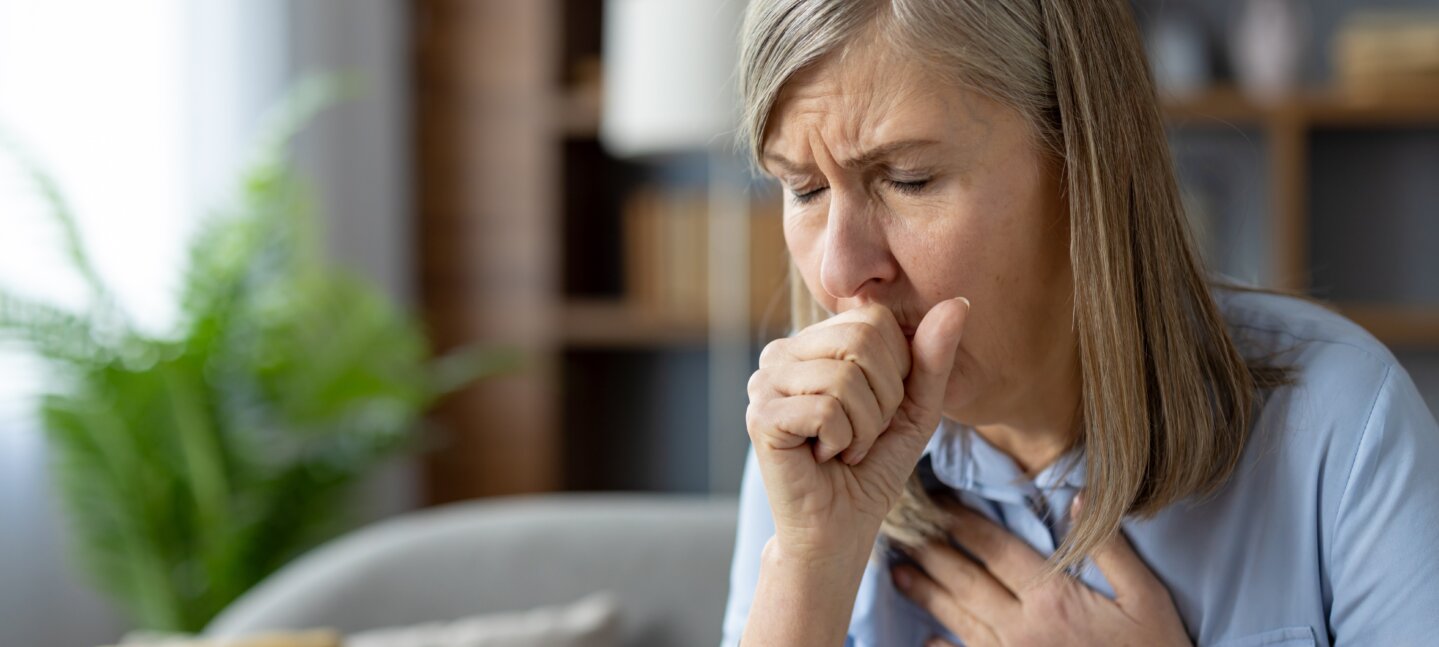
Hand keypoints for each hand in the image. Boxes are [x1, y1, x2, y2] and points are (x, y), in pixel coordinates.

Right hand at [746, 299, 969, 561]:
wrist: (840, 528)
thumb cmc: (872, 466)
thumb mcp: (915, 408)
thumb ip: (933, 357)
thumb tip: (958, 303)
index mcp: (814, 341)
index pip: (874, 320)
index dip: (897, 372)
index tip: (878, 410)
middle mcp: (781, 352)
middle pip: (861, 341)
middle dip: (883, 399)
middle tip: (861, 433)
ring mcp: (764, 382)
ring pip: (845, 379)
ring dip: (863, 428)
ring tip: (843, 447)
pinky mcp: (760, 415)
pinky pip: (826, 410)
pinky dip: (842, 442)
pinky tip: (824, 456)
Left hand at [892, 498, 1191, 646]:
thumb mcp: (1147, 599)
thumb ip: (1111, 550)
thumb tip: (1079, 499)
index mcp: (1052, 598)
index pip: (994, 548)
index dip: (961, 521)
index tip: (936, 500)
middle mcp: (1022, 627)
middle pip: (964, 581)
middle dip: (930, 551)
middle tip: (899, 527)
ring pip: (957, 619)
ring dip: (925, 593)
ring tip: (897, 571)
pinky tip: (925, 640)